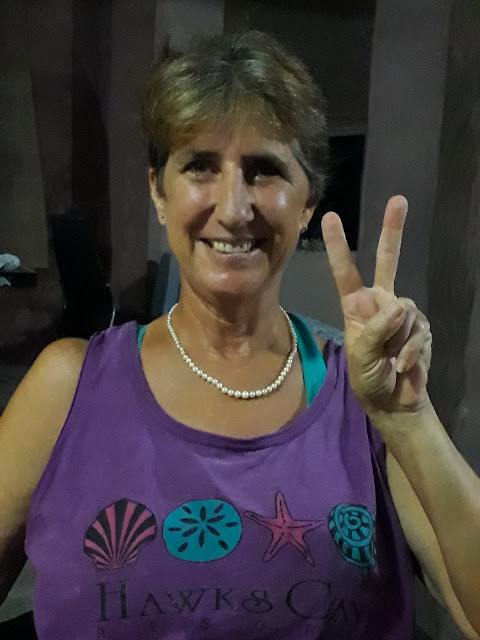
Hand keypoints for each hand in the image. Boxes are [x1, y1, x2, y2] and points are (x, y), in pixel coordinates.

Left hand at [321, 195, 431, 418]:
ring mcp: (403, 313)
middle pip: (388, 261)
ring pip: (407, 312)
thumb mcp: (360, 355)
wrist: (393, 401)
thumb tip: (400, 305)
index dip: (338, 245)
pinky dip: (411, 352)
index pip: (345, 271)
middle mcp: (380, 302)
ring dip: (398, 341)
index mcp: (355, 305)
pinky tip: (403, 366)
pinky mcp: (421, 327)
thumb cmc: (367, 378)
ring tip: (389, 361)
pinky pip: (419, 332)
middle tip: (399, 200)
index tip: (330, 217)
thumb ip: (376, 329)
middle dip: (393, 231)